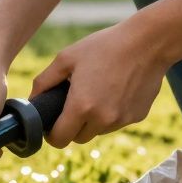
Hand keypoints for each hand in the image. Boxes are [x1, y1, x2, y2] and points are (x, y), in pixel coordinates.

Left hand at [31, 18, 171, 146]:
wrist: (149, 42)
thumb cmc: (104, 46)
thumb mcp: (66, 58)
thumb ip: (44, 82)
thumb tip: (32, 100)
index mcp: (81, 107)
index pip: (60, 140)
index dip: (52, 135)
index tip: (51, 126)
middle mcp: (103, 119)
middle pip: (79, 138)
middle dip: (72, 127)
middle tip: (72, 106)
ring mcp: (122, 120)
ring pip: (98, 131)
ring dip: (93, 121)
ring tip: (96, 93)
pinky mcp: (137, 117)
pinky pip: (117, 122)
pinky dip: (112, 113)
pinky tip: (115, 91)